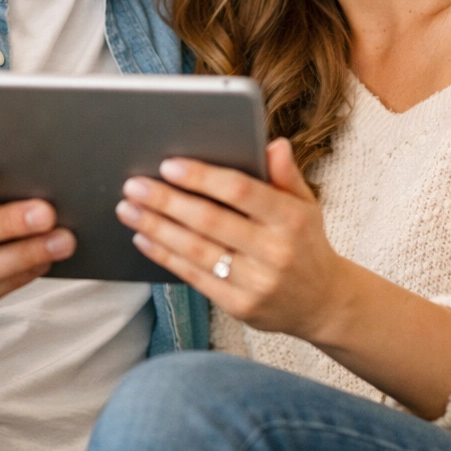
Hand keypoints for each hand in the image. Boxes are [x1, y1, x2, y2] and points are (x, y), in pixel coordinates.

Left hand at [116, 139, 344, 341]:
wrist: (323, 303)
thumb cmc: (305, 243)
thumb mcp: (305, 204)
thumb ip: (286, 174)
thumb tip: (273, 144)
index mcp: (291, 219)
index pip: (241, 191)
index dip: (202, 177)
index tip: (168, 165)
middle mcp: (274, 251)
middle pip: (210, 221)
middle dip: (166, 201)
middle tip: (134, 185)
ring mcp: (256, 282)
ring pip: (196, 250)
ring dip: (156, 227)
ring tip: (128, 208)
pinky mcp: (239, 306)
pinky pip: (194, 277)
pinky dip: (164, 255)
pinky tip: (143, 238)